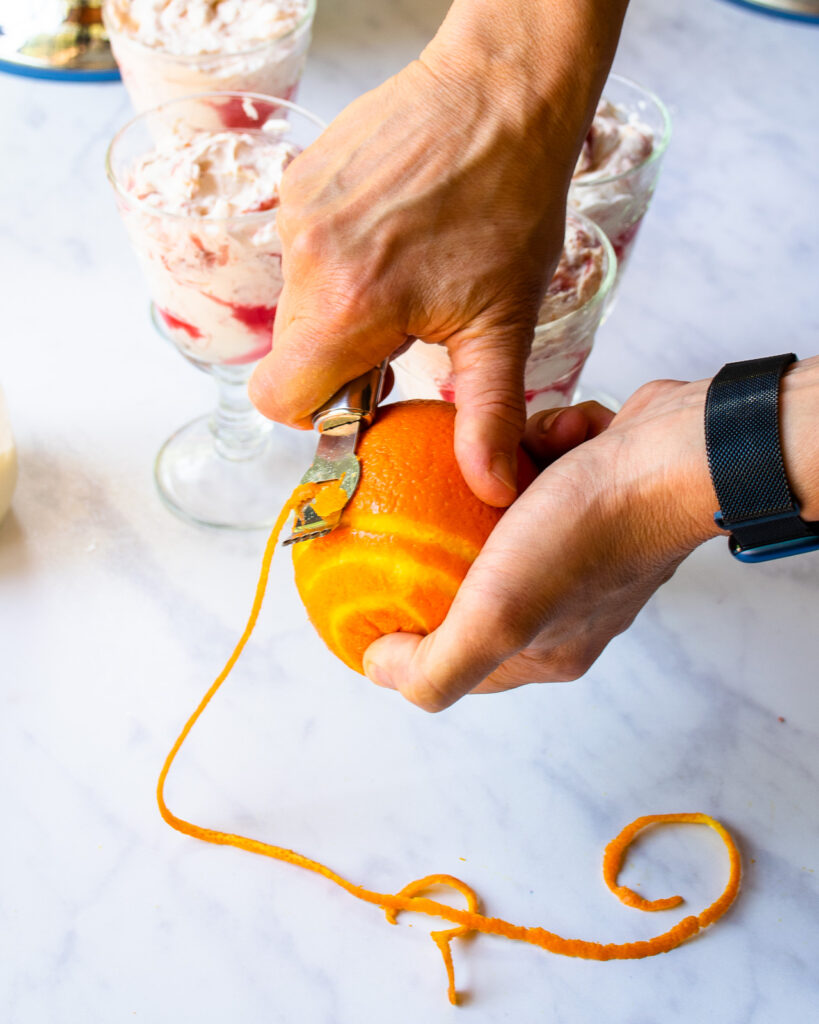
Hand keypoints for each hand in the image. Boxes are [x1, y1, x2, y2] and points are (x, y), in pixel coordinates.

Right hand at [249, 55, 575, 505]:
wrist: (505, 91)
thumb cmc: (513, 202)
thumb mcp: (505, 324)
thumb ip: (487, 416)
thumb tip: (491, 490)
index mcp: (351, 306)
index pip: (279, 398)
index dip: (318, 410)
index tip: (367, 391)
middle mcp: (308, 258)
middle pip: (293, 351)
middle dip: (341, 356)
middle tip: (403, 331)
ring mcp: (298, 210)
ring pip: (297, 299)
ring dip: (342, 304)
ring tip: (404, 271)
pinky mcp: (301, 177)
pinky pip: (302, 248)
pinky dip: (339, 257)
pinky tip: (391, 232)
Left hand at [362, 381, 723, 710]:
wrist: (677, 453)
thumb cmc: (587, 533)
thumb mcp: (497, 614)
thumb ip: (438, 665)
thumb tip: (380, 670)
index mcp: (546, 651)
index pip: (455, 661)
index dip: (408, 634)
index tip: (371, 586)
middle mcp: (568, 609)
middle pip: (474, 588)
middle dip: (447, 548)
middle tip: (419, 515)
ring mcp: (584, 550)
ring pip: (505, 520)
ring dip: (496, 486)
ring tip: (495, 467)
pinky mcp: (596, 497)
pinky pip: (541, 475)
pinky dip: (537, 452)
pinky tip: (546, 443)